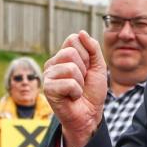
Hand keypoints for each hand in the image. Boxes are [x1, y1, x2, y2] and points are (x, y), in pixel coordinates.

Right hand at [43, 31, 107, 146]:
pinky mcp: (48, 89)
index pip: (73, 39)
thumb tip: (81, 32)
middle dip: (84, 68)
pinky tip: (71, 97)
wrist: (89, 114)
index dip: (86, 53)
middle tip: (81, 81)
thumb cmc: (92, 91)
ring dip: (80, 82)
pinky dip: (76, 92)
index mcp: (63, 55)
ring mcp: (48, 75)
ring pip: (70, 68)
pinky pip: (68, 83)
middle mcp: (53, 63)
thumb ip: (93, 48)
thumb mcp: (98, 66)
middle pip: (70, 52)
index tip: (87, 68)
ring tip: (76, 90)